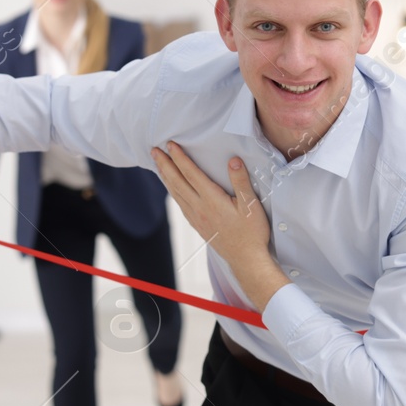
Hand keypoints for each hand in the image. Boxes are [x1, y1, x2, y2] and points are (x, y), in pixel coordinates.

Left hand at [151, 141, 284, 306]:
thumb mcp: (251, 205)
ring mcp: (197, 218)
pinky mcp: (198, 225)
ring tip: (158, 165)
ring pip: (176, 194)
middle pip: (178, 182)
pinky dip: (172, 192)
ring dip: (166, 177)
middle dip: (165, 165)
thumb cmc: (252, 233)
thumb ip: (241, 182)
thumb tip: (233, 160)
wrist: (246, 260)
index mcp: (212, 200)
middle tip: (154, 150)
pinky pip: (180, 204)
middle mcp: (200, 208)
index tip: (170, 145)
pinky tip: (171, 188)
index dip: (180, 158)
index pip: (191, 174)